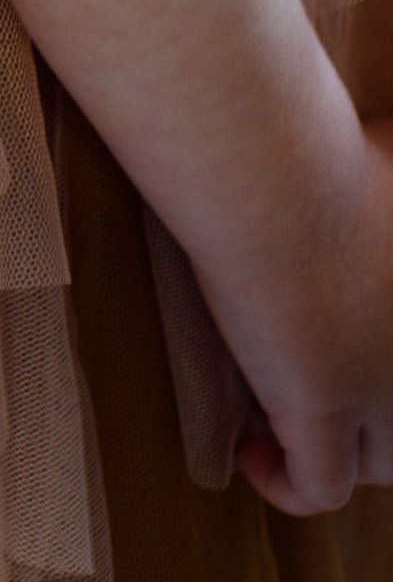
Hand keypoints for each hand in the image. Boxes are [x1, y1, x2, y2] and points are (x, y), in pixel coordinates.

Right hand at [200, 122, 392, 513]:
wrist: (277, 173)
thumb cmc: (323, 144)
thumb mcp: (390, 150)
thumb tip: (385, 145)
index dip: (382, 362)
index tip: (339, 336)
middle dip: (374, 420)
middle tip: (324, 388)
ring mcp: (380, 389)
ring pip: (380, 461)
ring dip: (340, 453)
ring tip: (284, 426)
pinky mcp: (320, 410)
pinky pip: (320, 487)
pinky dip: (287, 484)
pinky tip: (252, 454)